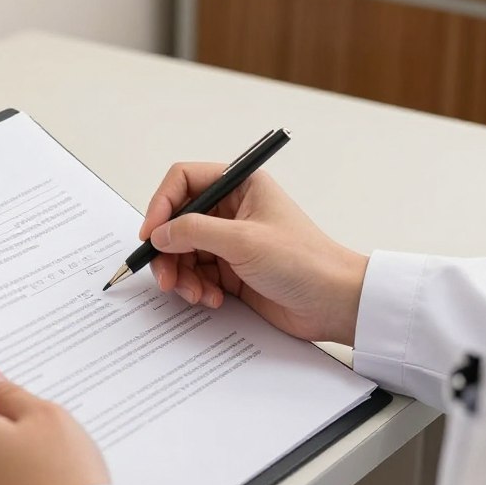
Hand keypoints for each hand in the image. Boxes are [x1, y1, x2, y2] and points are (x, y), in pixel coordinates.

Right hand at [141, 165, 368, 345]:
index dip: (161, 204)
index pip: (184, 181)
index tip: (151, 233)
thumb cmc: (305, 261)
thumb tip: (159, 233)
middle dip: (168, 250)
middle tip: (165, 276)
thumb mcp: (244, 240)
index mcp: (240, 185)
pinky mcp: (231, 269)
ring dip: (181, 274)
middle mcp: (232, 209)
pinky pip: (196, 274)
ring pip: (183, 251)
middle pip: (178, 220)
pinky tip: (213, 299)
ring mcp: (230, 240)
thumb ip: (194, 232)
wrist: (335, 303)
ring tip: (195, 294)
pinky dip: (196, 288)